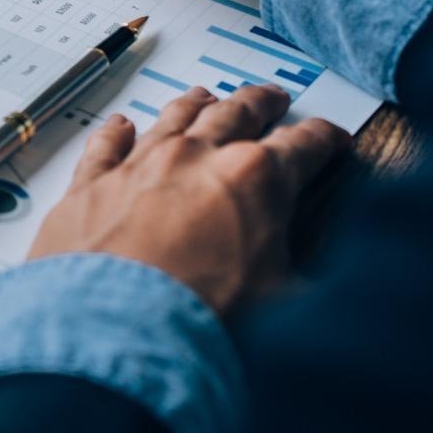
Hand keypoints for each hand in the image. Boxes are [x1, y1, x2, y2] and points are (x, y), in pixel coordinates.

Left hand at [28, 84, 348, 315]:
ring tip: (206, 97)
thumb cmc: (206, 323)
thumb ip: (316, 280)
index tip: (333, 139)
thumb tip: (341, 289)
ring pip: (174, 118)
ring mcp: (139, 165)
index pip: (303, 146)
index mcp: (255, 179)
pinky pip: (105, 145)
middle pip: (236, 114)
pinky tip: (121, 125)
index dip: (325, 140)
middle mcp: (197, 157)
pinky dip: (116, 132)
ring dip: (195, 106)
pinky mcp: (90, 185)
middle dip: (260, 103)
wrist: (115, 335)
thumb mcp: (289, 305)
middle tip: (272, 98)